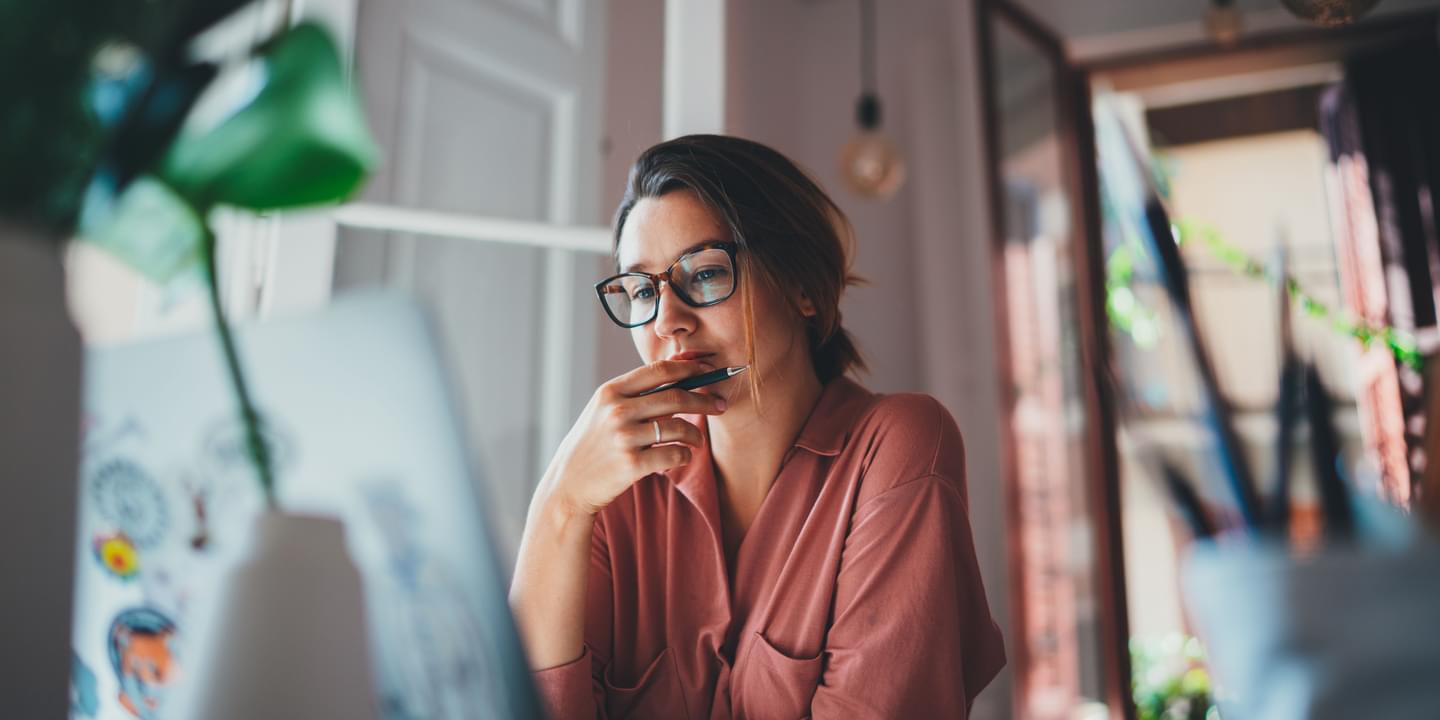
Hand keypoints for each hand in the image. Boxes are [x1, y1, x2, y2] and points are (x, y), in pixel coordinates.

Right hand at [541, 360, 726, 515]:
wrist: (569, 484)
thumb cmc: (593, 445)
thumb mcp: (604, 410)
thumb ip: (634, 393)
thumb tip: (678, 374)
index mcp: (611, 391)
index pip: (659, 370)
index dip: (689, 368)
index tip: (708, 370)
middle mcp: (617, 410)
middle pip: (675, 397)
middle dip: (704, 400)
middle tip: (720, 405)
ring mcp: (624, 437)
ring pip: (679, 428)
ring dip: (696, 434)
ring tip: (697, 440)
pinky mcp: (631, 464)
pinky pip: (674, 455)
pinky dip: (684, 456)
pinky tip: (682, 456)